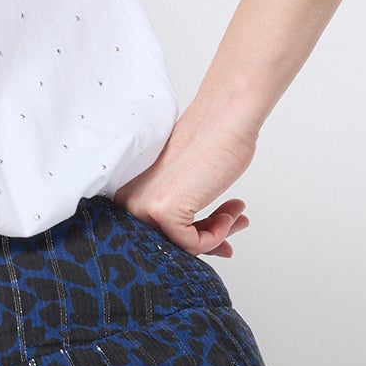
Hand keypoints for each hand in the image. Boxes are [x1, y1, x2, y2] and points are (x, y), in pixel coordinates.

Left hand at [111, 115, 258, 258]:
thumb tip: (195, 244)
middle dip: (208, 238)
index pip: (159, 236)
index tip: (220, 230)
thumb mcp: (188, 188)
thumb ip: (182, 215)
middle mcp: (130, 202)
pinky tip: (228, 215)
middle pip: (169, 243)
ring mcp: (143, 207)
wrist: (226, 118)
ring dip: (216, 235)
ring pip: (180, 247)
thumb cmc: (212, 145)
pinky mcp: (162, 210)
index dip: (194, 237)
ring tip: (235, 215)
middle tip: (233, 224)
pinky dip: (216, 236)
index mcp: (131, 195)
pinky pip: (192, 245)